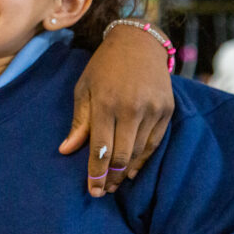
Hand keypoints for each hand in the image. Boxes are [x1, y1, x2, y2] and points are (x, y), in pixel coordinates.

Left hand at [60, 23, 174, 196]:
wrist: (139, 43)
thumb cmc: (104, 66)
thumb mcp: (84, 89)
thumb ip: (79, 121)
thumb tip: (66, 150)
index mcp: (106, 103)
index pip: (100, 148)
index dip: (96, 174)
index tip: (92, 191)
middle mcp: (131, 108)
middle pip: (122, 155)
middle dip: (112, 178)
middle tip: (104, 191)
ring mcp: (153, 109)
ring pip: (140, 152)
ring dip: (127, 171)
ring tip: (116, 183)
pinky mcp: (167, 110)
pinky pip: (155, 142)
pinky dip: (144, 159)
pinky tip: (133, 169)